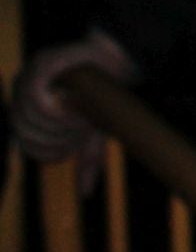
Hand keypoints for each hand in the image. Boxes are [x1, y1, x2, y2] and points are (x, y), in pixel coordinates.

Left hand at [12, 30, 139, 188]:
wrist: (116, 60)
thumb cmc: (102, 97)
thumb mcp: (94, 132)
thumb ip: (86, 159)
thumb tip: (86, 194)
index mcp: (28, 114)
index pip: (25, 144)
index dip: (45, 153)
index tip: (69, 151)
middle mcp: (21, 96)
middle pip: (23, 131)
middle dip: (55, 139)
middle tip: (80, 134)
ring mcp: (28, 77)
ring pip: (28, 116)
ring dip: (57, 125)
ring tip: (81, 120)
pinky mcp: (41, 64)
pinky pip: (35, 95)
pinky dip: (54, 108)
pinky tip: (74, 108)